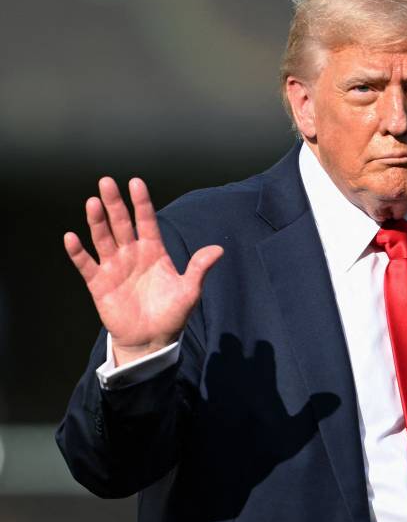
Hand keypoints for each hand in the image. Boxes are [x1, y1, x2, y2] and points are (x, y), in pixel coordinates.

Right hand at [64, 177, 223, 364]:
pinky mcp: (99, 283)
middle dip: (115, 203)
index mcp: (154, 251)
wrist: (152, 339)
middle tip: (106, 182)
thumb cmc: (171, 314)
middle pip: (121, 223)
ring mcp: (114, 267)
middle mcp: (132, 254)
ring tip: (92, 202)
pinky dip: (78, 252)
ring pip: (103, 238)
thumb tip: (218, 249)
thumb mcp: (189, 291)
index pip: (147, 221)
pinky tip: (71, 237)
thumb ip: (199, 268)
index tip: (135, 182)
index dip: (142, 202)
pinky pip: (86, 265)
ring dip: (97, 221)